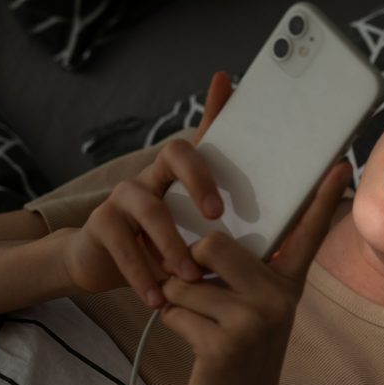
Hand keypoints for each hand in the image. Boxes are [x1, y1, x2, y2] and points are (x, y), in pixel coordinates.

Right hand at [60, 72, 233, 305]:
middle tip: (217, 215)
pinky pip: (123, 244)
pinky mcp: (102, 224)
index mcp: (182, 176)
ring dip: (173, 245)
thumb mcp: (197, 239)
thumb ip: (231, 234)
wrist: (101, 268)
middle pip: (175, 153)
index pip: (202, 138)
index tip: (225, 84)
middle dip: (199, 179)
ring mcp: (124, 196)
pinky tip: (157, 299)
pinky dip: (142, 275)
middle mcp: (154, 176)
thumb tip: (282, 241)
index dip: (212, 106)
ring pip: (150, 208)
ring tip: (190, 276)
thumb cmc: (162, 251)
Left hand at [158, 159, 351, 384]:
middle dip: (190, 267)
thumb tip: (206, 238)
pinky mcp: (226, 344)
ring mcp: (255, 322)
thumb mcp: (253, 312)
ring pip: (184, 281)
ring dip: (177, 303)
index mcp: (288, 285)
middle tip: (200, 293)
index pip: (306, 234)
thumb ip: (242, 274)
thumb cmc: (235, 354)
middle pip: (213, 245)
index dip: (322, 197)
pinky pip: (174, 310)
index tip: (340, 162)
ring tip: (201, 327)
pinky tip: (196, 346)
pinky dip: (171, 325)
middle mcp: (280, 298)